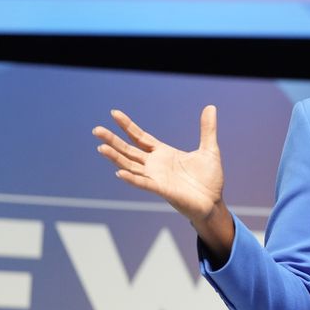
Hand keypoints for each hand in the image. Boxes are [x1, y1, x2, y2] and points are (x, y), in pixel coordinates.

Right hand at [94, 106, 224, 223]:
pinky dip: (132, 178)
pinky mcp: (162, 190)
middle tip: (96, 130)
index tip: (114, 113)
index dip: (127, 126)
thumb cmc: (209, 178)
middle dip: (113, 140)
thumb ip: (207, 129)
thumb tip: (210, 107)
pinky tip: (120, 173)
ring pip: (130, 166)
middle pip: (129, 150)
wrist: (213, 202)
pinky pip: (144, 183)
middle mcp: (155, 165)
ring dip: (116, 157)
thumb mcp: (209, 149)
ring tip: (101, 147)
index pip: (140, 137)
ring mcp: (156, 177)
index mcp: (164, 153)